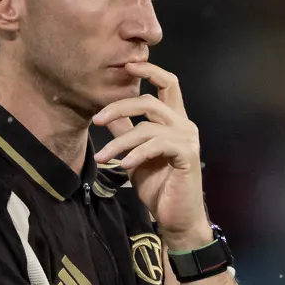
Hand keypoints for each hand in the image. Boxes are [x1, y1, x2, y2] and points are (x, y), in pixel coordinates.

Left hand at [92, 61, 209, 241]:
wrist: (177, 219)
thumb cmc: (160, 188)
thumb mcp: (136, 156)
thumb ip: (127, 135)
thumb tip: (108, 118)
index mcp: (174, 120)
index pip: (167, 84)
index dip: (149, 71)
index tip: (126, 65)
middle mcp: (184, 124)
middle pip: (150, 100)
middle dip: (120, 106)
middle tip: (97, 118)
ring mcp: (187, 139)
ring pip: (147, 126)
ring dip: (120, 142)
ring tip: (104, 157)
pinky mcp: (187, 155)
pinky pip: (156, 145)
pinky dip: (137, 154)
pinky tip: (124, 165)